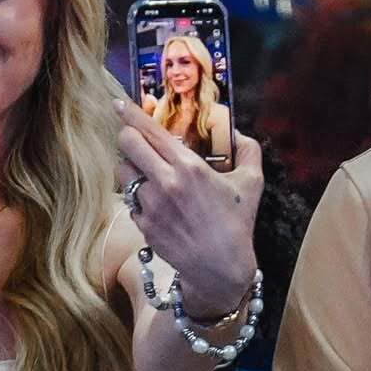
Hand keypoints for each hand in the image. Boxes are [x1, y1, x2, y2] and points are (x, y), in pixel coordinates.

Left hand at [115, 98, 262, 318]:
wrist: (220, 268)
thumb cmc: (237, 223)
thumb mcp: (252, 183)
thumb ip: (247, 151)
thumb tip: (238, 133)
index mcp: (189, 167)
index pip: (149, 130)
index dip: (130, 113)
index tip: (118, 103)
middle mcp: (164, 183)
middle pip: (126, 145)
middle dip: (127, 136)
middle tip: (134, 138)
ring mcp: (150, 205)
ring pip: (123, 173)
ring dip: (131, 167)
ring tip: (147, 172)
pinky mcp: (142, 225)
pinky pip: (129, 200)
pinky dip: (137, 196)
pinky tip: (155, 201)